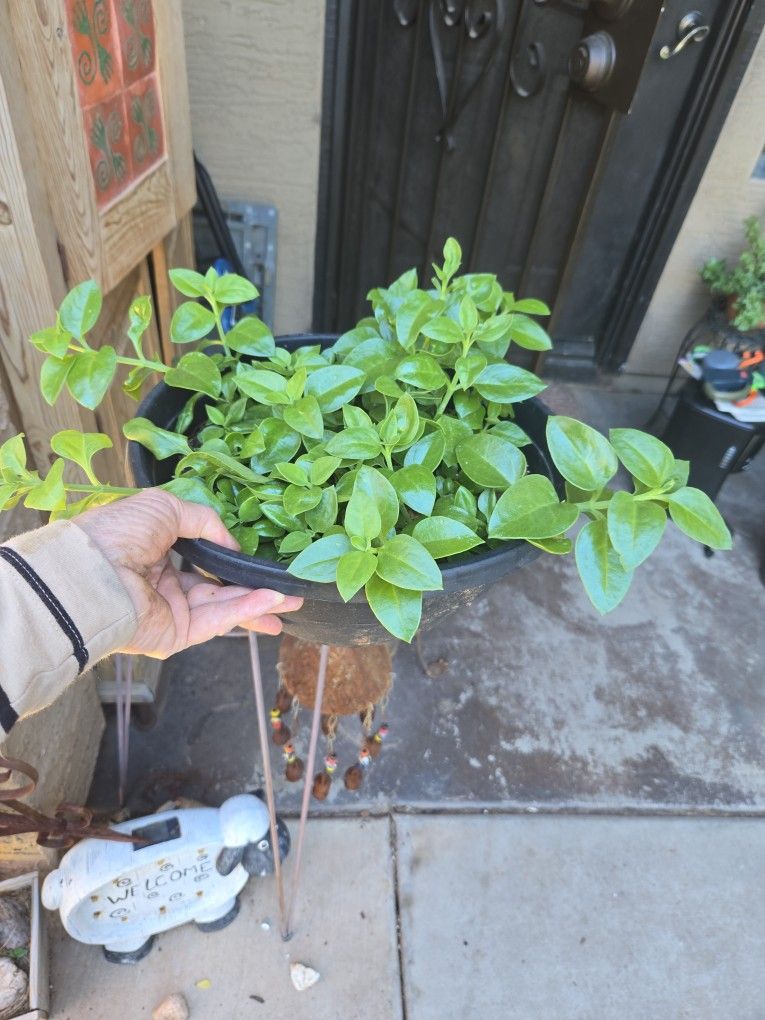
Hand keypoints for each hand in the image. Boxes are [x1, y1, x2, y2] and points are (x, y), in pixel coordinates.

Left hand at [75, 489, 302, 657]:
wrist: (92, 573)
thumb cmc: (120, 533)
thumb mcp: (167, 506)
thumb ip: (205, 520)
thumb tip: (233, 545)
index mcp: (156, 552)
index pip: (201, 559)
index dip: (232, 559)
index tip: (261, 558)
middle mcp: (165, 584)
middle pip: (219, 589)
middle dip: (255, 588)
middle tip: (289, 587)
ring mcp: (171, 612)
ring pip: (224, 607)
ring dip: (259, 601)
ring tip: (294, 599)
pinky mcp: (175, 635)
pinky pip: (216, 621)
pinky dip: (245, 610)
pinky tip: (272, 601)